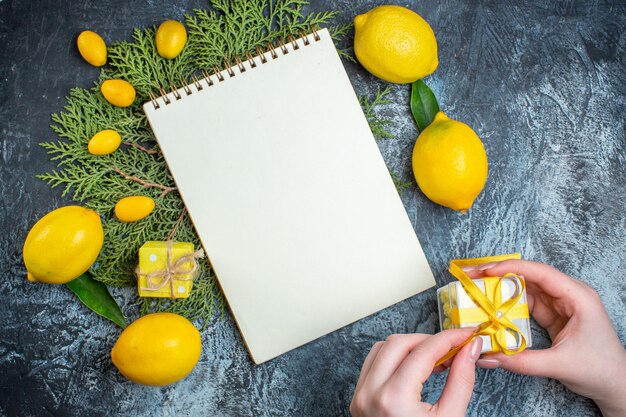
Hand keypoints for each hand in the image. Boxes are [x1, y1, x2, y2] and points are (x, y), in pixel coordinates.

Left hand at [350, 329, 481, 416]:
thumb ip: (461, 379)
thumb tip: (470, 349)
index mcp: (393, 400)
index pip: (423, 351)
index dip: (448, 338)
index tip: (466, 335)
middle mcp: (370, 394)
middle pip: (399, 343)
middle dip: (428, 340)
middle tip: (453, 347)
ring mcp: (360, 396)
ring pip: (382, 348)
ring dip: (409, 346)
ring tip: (435, 358)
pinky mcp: (358, 399)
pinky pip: (373, 363)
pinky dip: (394, 358)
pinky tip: (414, 367)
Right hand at [464, 259, 625, 416]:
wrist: (616, 386)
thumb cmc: (600, 370)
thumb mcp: (560, 365)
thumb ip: (522, 360)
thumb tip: (489, 355)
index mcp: (578, 297)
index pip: (541, 273)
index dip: (511, 268)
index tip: (486, 270)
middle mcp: (568, 295)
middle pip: (529, 276)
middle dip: (499, 274)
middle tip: (472, 276)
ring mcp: (560, 305)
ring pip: (525, 290)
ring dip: (501, 289)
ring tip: (476, 289)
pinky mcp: (552, 316)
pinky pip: (526, 305)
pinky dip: (507, 306)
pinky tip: (491, 307)